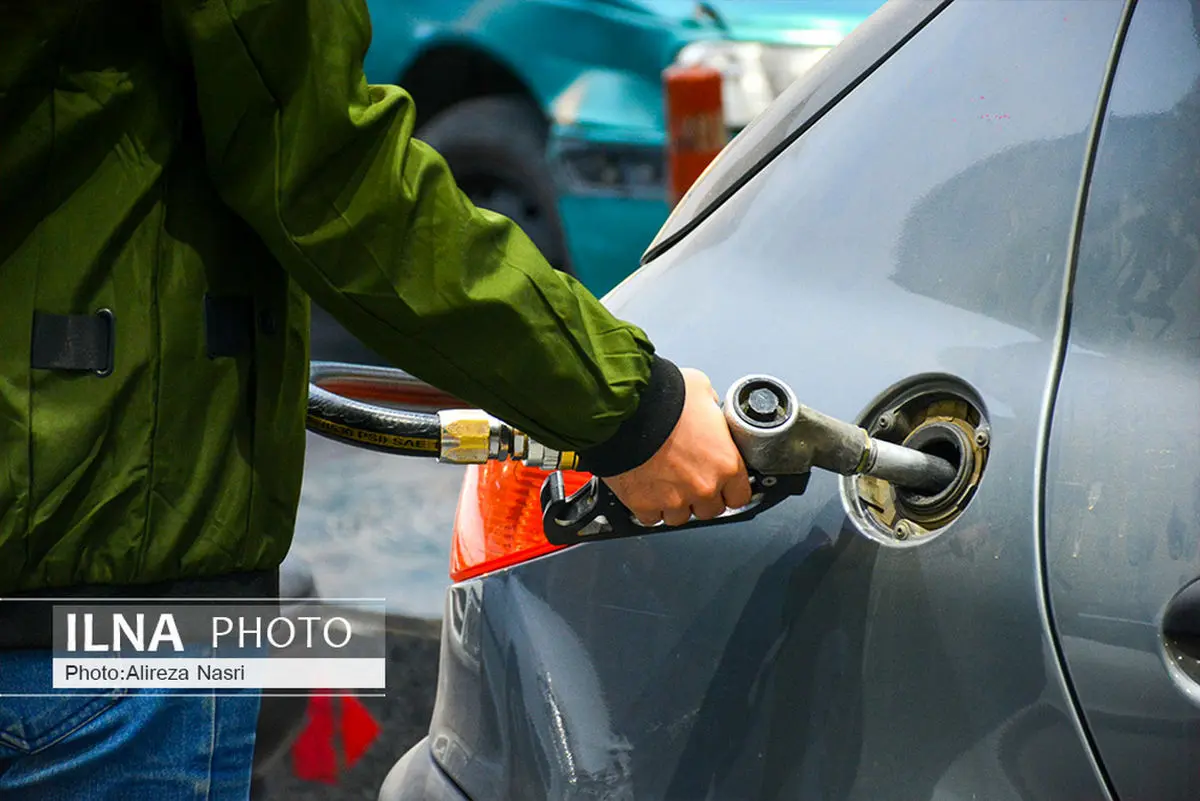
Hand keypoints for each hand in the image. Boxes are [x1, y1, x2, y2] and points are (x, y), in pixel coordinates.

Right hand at [601, 368, 752, 526]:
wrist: (623, 410)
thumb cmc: (661, 399)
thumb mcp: (700, 390)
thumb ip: (710, 408)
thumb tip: (708, 409)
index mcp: (725, 463)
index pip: (740, 496)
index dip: (730, 489)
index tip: (723, 485)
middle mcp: (702, 486)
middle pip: (711, 510)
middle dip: (702, 497)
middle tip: (690, 479)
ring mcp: (673, 499)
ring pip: (681, 517)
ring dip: (676, 504)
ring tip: (666, 484)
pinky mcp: (644, 504)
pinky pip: (651, 518)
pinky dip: (649, 507)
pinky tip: (647, 490)